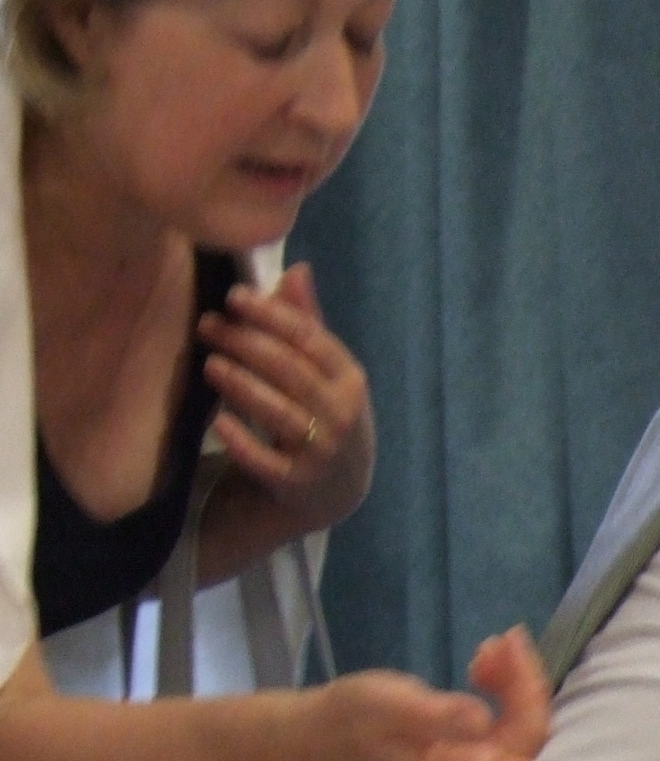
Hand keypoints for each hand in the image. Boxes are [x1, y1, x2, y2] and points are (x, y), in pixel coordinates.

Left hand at [201, 264, 371, 514]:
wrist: (333, 492)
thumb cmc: (322, 418)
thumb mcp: (326, 374)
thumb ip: (307, 324)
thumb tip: (297, 269)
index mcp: (350, 380)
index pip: (311, 340)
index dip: (272, 315)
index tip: (234, 297)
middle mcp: (342, 415)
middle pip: (291, 370)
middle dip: (247, 344)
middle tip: (208, 326)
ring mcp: (322, 452)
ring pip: (279, 412)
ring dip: (242, 384)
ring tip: (209, 364)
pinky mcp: (297, 484)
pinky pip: (266, 461)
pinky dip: (242, 442)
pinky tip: (217, 421)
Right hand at [331, 628, 626, 760]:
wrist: (339, 725)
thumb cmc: (359, 719)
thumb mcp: (390, 707)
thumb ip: (434, 715)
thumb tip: (481, 720)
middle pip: (531, 732)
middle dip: (526, 684)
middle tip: (503, 640)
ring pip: (525, 717)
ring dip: (517, 677)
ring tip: (491, 644)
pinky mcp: (482, 742)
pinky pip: (512, 711)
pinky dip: (506, 681)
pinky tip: (484, 659)